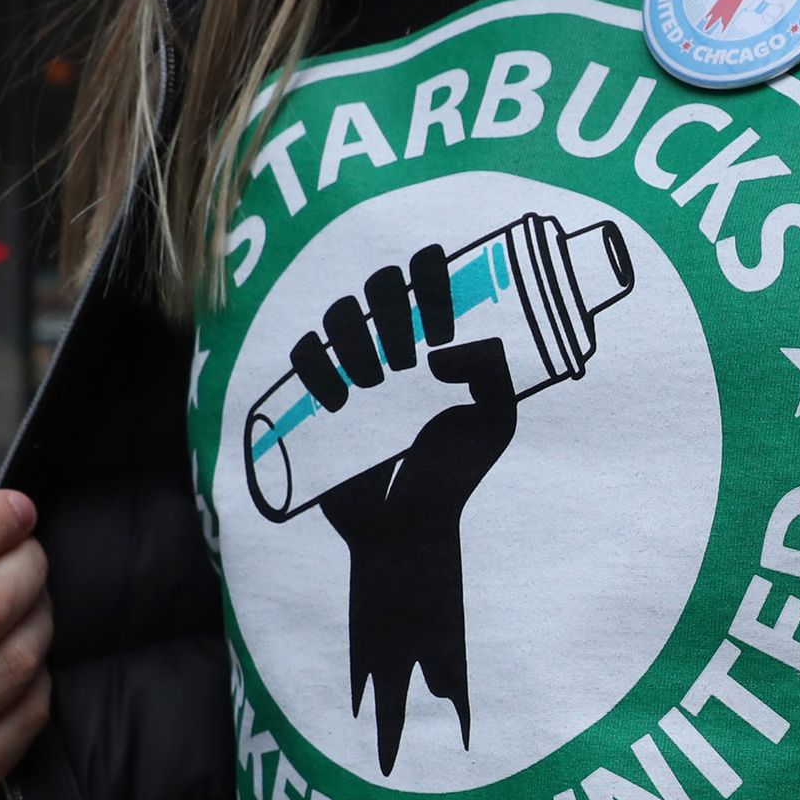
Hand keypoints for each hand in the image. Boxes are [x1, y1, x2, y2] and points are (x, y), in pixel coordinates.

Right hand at [293, 245, 517, 775]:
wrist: (409, 528)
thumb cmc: (455, 472)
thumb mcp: (494, 423)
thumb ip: (495, 375)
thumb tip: (440, 353)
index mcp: (435, 343)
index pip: (428, 283)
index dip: (430, 272)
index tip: (439, 295)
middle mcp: (392, 346)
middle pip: (379, 290)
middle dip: (390, 307)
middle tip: (407, 354)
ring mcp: (352, 370)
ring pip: (340, 317)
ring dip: (356, 334)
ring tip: (378, 382)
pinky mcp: (317, 399)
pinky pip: (303, 357)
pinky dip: (314, 363)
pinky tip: (340, 396)